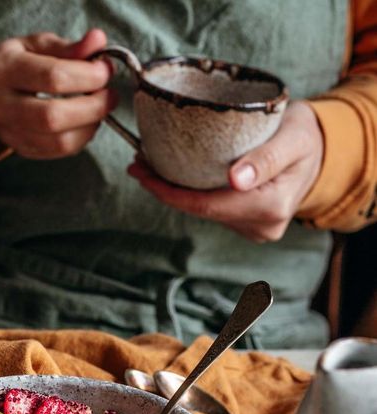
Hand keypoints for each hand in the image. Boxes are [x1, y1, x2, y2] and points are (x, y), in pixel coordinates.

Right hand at [0, 29, 114, 158]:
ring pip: (58, 142)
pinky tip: (84, 122)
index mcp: (4, 71)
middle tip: (109, 96)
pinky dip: (80, 138)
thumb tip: (98, 42)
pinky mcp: (22, 150)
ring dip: (89, 126)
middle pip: (53, 117)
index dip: (87, 76)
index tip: (104, 71)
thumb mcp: (35, 45)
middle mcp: (1, 106)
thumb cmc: (13, 65)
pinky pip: (58, 152)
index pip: (52, 77)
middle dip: (92, 108)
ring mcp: (9, 133)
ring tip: (98, 108)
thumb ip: (67, 46)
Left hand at [126, 101, 323, 241]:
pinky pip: (211, 209)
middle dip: (165, 188)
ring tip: (151, 162)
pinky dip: (192, 191)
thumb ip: (267, 158)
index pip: (206, 204)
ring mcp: (252, 229)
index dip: (169, 191)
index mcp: (270, 207)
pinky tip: (176, 174)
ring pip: (202, 210)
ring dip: (176, 189)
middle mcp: (259, 226)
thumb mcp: (294, 137)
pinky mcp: (246, 225)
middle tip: (139, 160)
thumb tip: (237, 181)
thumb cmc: (307, 136)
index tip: (142, 172)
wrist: (323, 150)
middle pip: (199, 209)